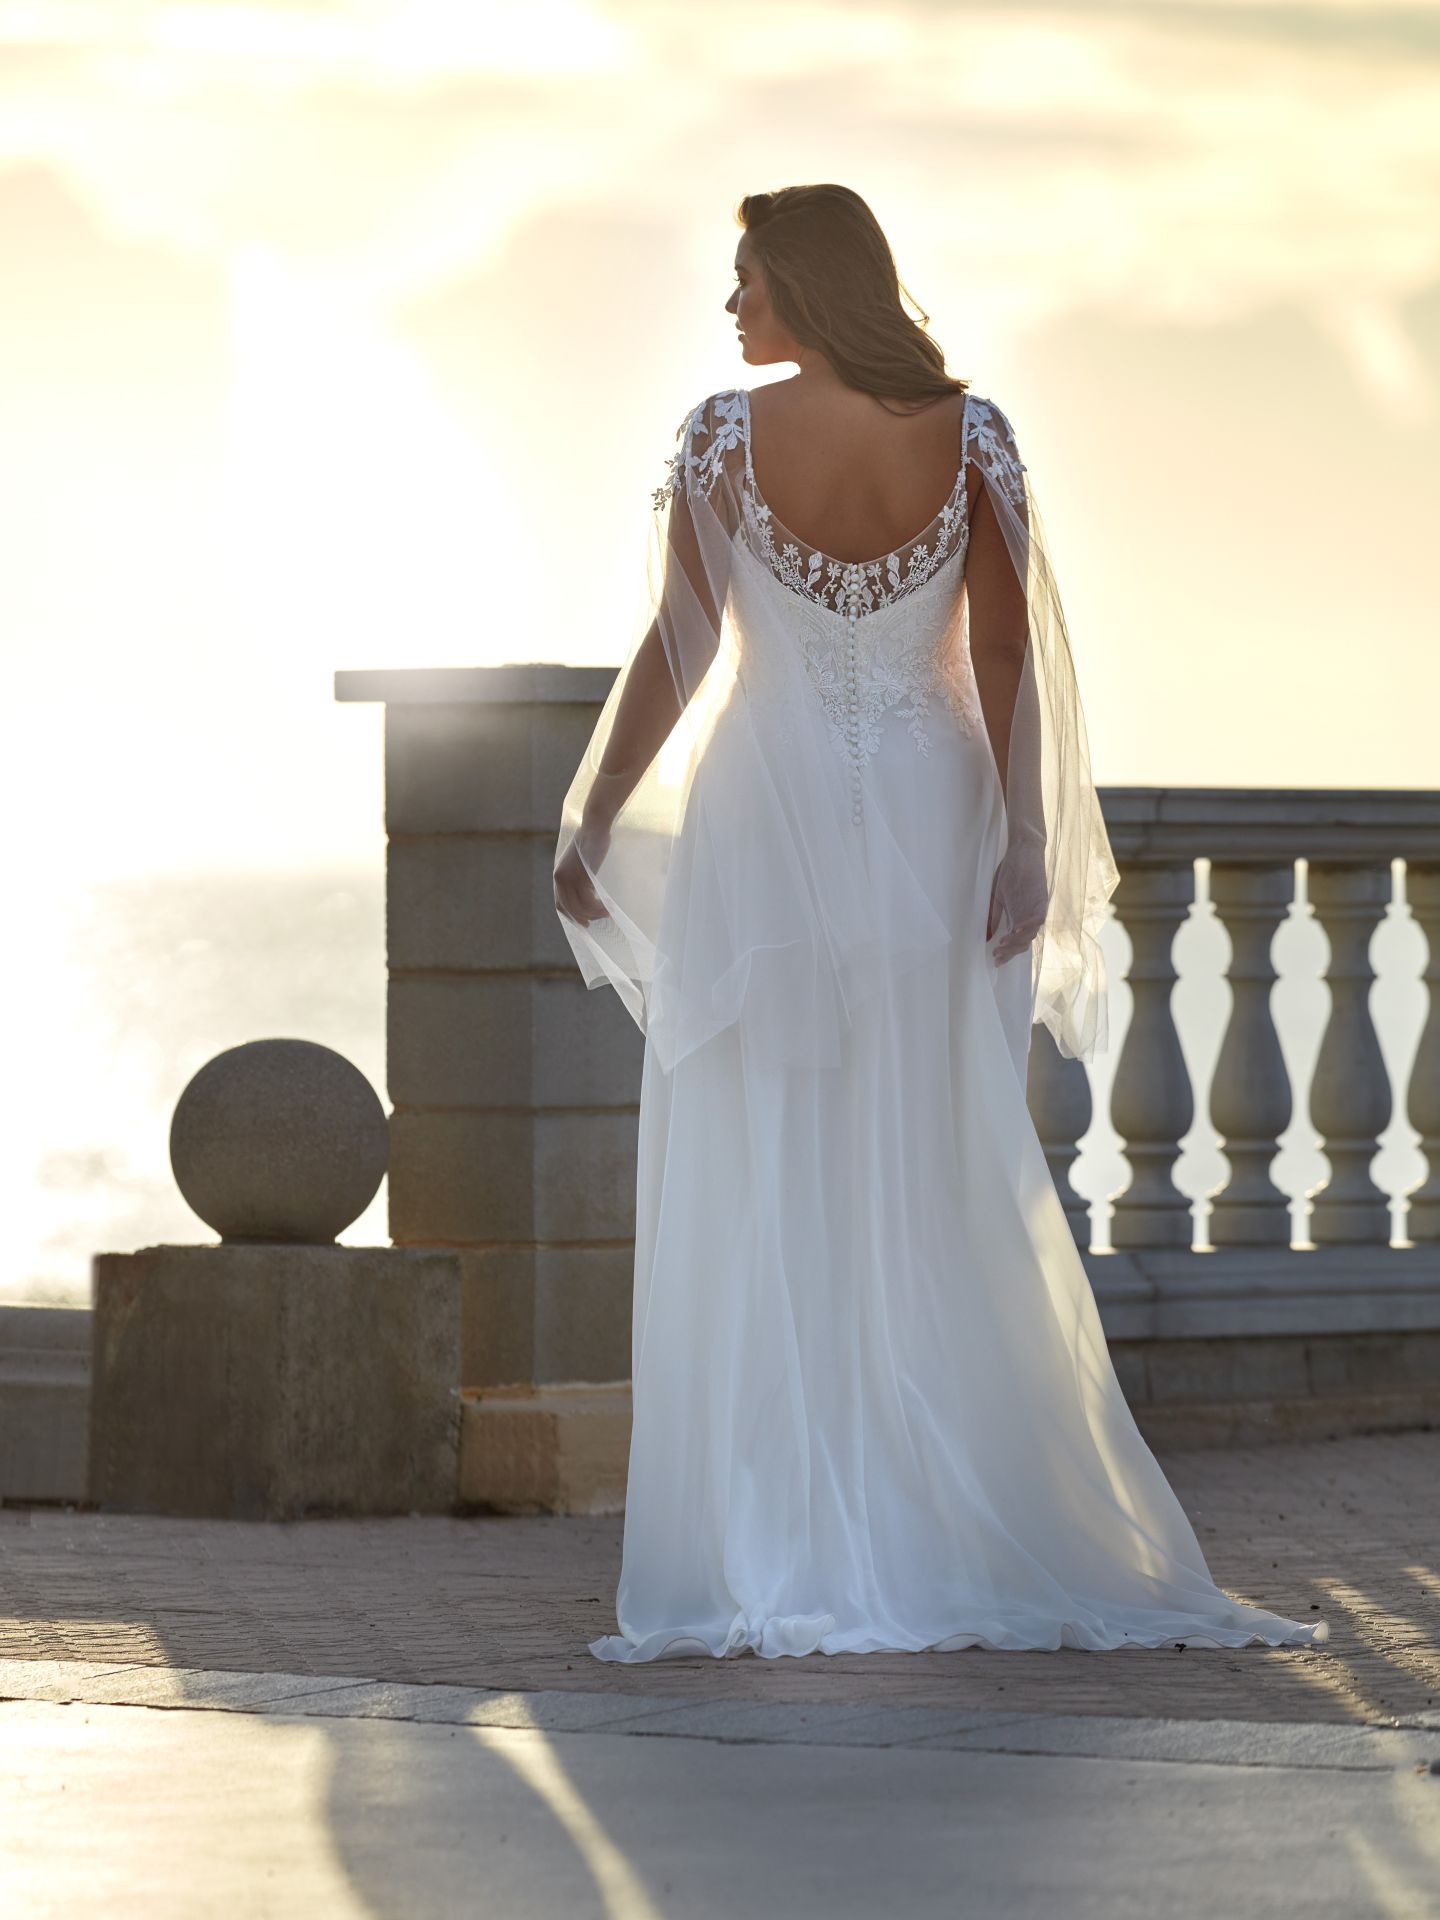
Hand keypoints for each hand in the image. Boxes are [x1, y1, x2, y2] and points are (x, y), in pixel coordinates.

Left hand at [554, 816, 612, 926]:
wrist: (594, 827)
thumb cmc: (591, 841)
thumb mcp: (580, 861)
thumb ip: (578, 875)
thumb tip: (588, 891)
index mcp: (558, 875)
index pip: (560, 904)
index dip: (571, 915)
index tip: (583, 922)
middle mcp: (560, 879)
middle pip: (569, 909)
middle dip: (583, 918)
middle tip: (597, 920)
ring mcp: (569, 878)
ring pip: (580, 907)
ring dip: (595, 913)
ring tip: (607, 912)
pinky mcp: (581, 877)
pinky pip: (588, 901)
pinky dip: (598, 907)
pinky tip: (607, 906)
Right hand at [986, 847, 1047, 964]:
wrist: (1023, 850)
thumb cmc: (1010, 872)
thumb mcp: (998, 898)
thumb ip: (994, 917)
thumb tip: (986, 937)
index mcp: (1020, 917)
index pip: (1016, 942)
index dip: (1007, 953)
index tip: (995, 961)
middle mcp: (1030, 916)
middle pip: (1023, 942)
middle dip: (1010, 952)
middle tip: (997, 955)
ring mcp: (1036, 909)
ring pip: (1031, 934)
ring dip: (1017, 941)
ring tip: (1002, 944)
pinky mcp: (1041, 899)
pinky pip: (1037, 918)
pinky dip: (1028, 926)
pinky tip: (1016, 931)